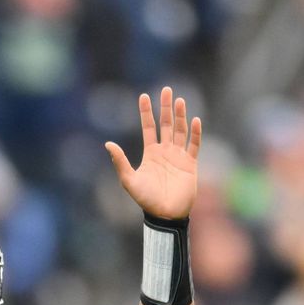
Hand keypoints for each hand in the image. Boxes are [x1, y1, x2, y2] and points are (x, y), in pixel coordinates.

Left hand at [105, 88, 200, 220]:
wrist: (165, 215)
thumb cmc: (146, 200)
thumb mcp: (129, 180)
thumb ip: (120, 162)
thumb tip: (108, 144)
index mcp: (151, 153)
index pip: (149, 127)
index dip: (146, 112)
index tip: (143, 96)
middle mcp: (165, 151)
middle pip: (166, 124)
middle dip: (166, 107)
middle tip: (166, 89)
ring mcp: (178, 156)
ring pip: (181, 130)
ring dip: (180, 116)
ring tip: (179, 100)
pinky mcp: (190, 164)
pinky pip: (194, 145)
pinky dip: (195, 133)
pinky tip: (195, 120)